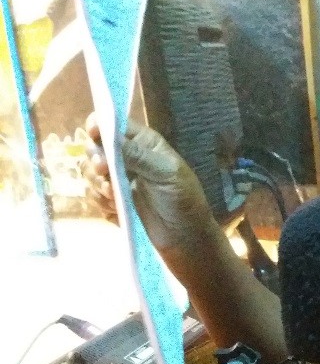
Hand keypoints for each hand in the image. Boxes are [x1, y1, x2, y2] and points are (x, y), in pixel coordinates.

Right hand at [84, 114, 214, 253]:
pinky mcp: (113, 201)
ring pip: (90, 172)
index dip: (99, 126)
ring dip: (97, 183)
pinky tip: (116, 208)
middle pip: (95, 147)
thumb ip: (137, 154)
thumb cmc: (183, 201)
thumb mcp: (166, 173)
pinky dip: (101, 201)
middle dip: (96, 159)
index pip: (114, 125)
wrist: (186, 238)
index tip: (93, 135)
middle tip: (104, 171)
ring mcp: (119, 180)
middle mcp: (129, 158)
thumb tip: (109, 136)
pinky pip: (94, 195)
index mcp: (144, 144)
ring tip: (114, 195)